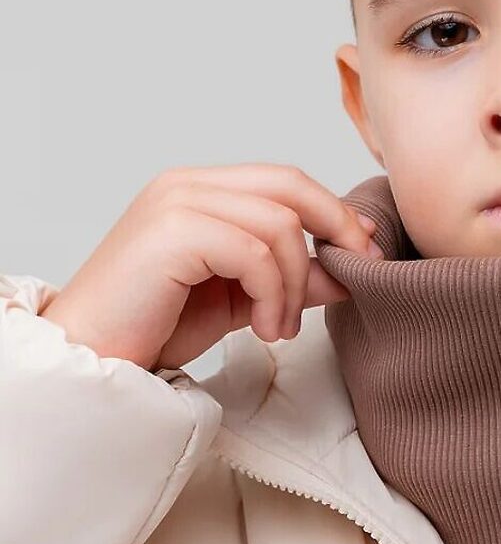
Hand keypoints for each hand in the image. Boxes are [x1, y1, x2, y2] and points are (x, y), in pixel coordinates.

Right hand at [41, 163, 384, 370]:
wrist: (93, 361)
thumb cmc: (155, 329)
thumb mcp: (242, 301)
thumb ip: (290, 278)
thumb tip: (351, 267)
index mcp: (200, 191)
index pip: (285, 182)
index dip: (333, 213)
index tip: (365, 253)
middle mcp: (186, 185)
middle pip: (290, 185)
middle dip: (336, 230)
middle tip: (354, 277)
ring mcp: (176, 202)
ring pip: (279, 224)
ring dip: (295, 284)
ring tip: (280, 327)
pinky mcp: (173, 231)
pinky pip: (256, 251)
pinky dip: (274, 294)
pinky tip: (264, 329)